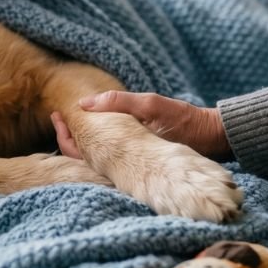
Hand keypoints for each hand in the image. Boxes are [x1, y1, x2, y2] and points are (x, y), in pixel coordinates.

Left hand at [50, 91, 233, 160]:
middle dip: (67, 137)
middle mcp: (123, 165)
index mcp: (121, 154)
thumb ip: (119, 102)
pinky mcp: (137, 160)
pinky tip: (93, 127)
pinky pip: (109, 154)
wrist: (211, 135)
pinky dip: (97, 141)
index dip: (63, 136)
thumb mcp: (152, 104)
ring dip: (80, 139)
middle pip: (83, 156)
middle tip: (56, 116)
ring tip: (69, 119)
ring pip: (95, 156)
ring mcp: (129, 164)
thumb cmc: (182, 119)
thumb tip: (84, 103)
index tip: (56, 116)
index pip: (80, 152)